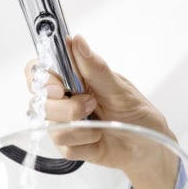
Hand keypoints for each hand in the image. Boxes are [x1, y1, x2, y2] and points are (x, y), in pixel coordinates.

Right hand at [24, 34, 178, 188]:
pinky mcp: (68, 146)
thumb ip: (94, 67)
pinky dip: (86, 143)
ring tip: (100, 125)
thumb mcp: (119, 88)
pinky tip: (98, 139)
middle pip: (39, 101)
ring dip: (80, 128)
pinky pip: (64, 146)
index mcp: (73, 79)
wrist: (149, 146)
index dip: (40, 77)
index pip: (38, 71)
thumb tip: (77, 41)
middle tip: (90, 105)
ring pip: (52, 126)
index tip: (59, 87)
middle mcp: (64, 100)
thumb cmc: (137, 113)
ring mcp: (64, 123)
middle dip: (66, 107)